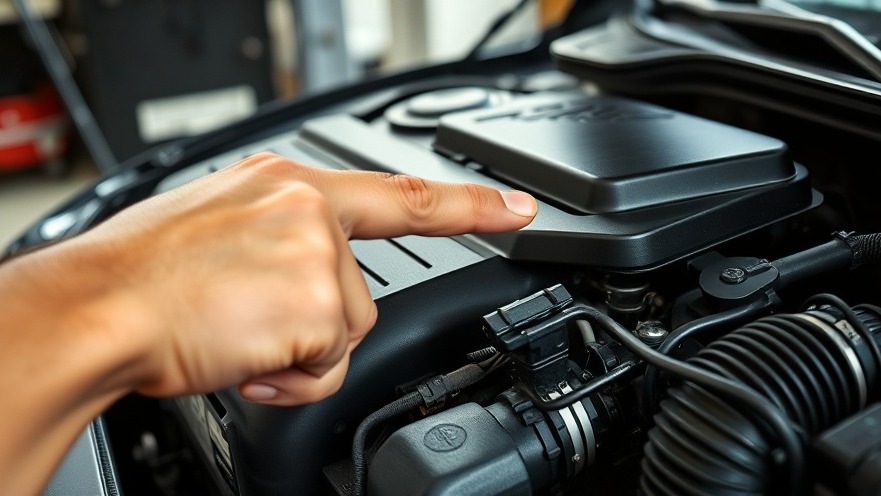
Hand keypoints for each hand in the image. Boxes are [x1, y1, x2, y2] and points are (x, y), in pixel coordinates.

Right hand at [80, 153, 536, 405]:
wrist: (96, 307)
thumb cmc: (139, 274)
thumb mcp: (216, 224)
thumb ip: (276, 236)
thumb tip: (296, 273)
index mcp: (287, 185)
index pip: (400, 193)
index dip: (467, 203)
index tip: (517, 208)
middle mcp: (310, 211)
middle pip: (359, 294)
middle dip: (313, 322)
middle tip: (244, 315)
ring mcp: (319, 256)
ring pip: (346, 333)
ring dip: (295, 351)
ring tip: (234, 332)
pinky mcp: (320, 305)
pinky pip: (327, 369)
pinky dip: (288, 379)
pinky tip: (241, 353)